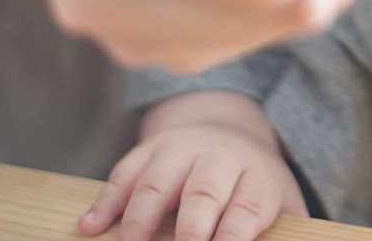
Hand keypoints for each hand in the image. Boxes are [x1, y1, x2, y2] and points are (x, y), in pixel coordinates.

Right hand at [79, 92, 305, 240]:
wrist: (231, 141)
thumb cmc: (252, 196)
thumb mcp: (276, 214)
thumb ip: (281, 237)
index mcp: (259, 179)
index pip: (249, 210)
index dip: (234, 235)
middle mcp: (222, 158)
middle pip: (205, 192)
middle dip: (192, 229)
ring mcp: (183, 149)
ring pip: (160, 179)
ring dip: (140, 218)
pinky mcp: (150, 150)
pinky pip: (125, 172)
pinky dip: (106, 200)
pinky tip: (90, 227)